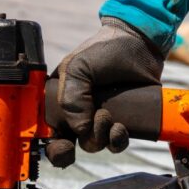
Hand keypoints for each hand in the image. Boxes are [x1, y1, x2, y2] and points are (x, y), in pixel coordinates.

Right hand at [45, 17, 163, 167]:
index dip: (53, 147)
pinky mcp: (122, 122)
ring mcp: (100, 121)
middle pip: (69, 147)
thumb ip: (70, 98)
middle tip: (82, 136)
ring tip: (106, 115)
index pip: (49, 134)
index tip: (64, 145)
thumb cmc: (103, 50)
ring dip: (99, 135)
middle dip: (75, 146)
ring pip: (94, 145)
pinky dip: (117, 140)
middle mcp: (78, 115)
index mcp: (61, 103)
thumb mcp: (76, 67)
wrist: (139, 42)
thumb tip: (81, 129)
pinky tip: (120, 127)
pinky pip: (116, 144)